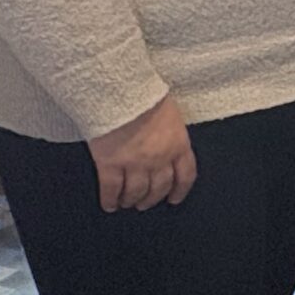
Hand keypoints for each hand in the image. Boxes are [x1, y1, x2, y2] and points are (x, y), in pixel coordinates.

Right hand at [87, 94, 197, 212]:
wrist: (119, 90)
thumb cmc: (142, 94)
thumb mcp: (168, 112)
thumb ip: (169, 131)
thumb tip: (165, 138)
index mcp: (178, 143)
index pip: (186, 174)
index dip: (180, 189)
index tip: (175, 198)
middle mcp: (160, 158)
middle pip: (160, 187)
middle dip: (152, 198)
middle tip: (145, 204)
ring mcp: (135, 163)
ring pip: (136, 192)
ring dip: (131, 200)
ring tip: (126, 203)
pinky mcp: (110, 164)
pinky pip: (112, 189)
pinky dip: (110, 199)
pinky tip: (109, 204)